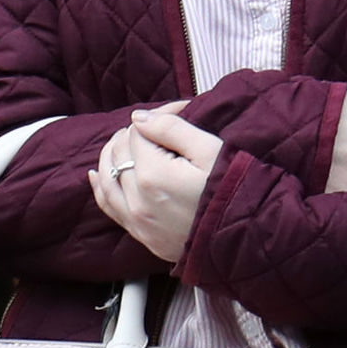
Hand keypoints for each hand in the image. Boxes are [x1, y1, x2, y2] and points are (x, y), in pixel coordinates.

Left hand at [90, 106, 224, 262]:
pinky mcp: (141, 234)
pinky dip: (101, 186)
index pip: (139, 130)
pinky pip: (108, 206)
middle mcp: (137, 198)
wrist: (248, 235)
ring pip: (106, 177)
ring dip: (112, 154)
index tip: (180, 111)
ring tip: (126, 142)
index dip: (158, 115)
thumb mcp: (211, 150)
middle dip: (136, 132)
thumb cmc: (234, 190)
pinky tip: (98, 174)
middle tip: (160, 126)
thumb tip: (140, 118)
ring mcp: (136, 219)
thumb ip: (172, 128)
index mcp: (153, 174)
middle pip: (119, 151)